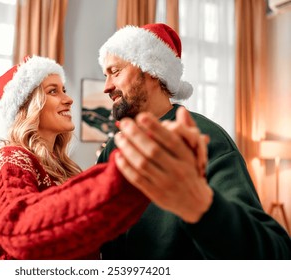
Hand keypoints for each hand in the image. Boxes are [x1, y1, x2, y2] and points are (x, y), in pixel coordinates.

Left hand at [114, 108, 212, 222]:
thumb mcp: (195, 152)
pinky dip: (125, 167)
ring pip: (142, 164)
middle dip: (136, 134)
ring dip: (127, 148)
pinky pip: (137, 179)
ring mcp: (165, 183)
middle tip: (124, 123)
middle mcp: (177, 170)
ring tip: (119, 137)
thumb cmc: (191, 170)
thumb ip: (188, 130)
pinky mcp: (155, 194)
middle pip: (153, 150)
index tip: (141, 115)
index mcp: (187, 157)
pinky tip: (118, 155)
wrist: (196, 203)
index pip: (170, 139)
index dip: (155, 127)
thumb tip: (181, 110)